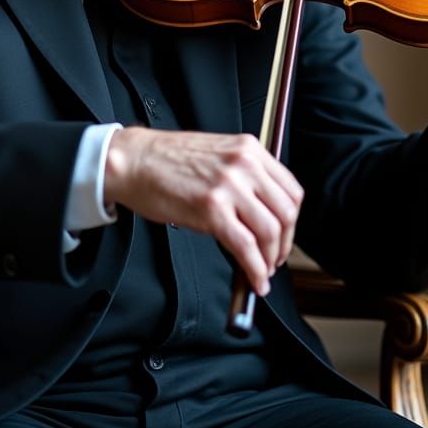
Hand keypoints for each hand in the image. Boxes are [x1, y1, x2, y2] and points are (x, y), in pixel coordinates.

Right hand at [103, 127, 302, 296]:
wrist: (135, 160)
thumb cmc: (168, 159)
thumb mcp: (219, 154)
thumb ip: (245, 175)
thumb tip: (264, 211)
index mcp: (249, 149)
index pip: (291, 189)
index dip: (292, 221)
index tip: (285, 235)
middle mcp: (244, 164)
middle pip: (286, 212)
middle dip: (285, 243)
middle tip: (276, 258)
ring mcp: (229, 186)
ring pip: (269, 231)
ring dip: (270, 259)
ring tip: (263, 271)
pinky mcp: (211, 209)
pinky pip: (245, 246)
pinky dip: (255, 269)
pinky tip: (253, 279)